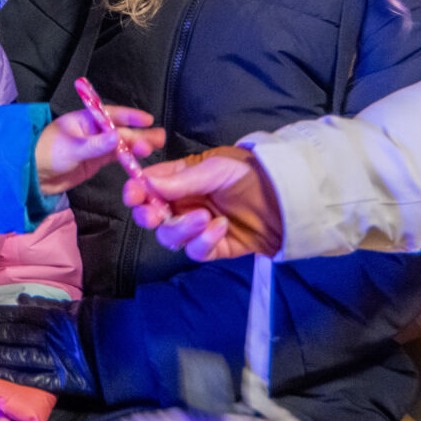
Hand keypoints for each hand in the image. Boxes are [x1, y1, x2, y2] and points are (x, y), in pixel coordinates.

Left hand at [0, 297, 90, 394]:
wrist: (121, 349)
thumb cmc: (93, 326)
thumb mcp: (70, 308)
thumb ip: (43, 304)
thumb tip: (19, 300)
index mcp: (50, 317)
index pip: (13, 315)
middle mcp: (48, 336)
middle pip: (9, 334)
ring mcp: (53, 358)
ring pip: (15, 354)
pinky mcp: (61, 379)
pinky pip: (34, 377)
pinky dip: (15, 376)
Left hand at [35, 105, 163, 196]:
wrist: (32, 176)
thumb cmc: (46, 154)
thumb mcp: (72, 148)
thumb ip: (95, 145)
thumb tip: (117, 138)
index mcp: (84, 119)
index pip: (111, 114)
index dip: (130, 117)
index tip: (148, 119)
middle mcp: (92, 131)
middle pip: (119, 131)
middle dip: (138, 135)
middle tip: (158, 138)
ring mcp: (94, 146)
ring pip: (120, 144)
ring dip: (136, 146)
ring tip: (154, 147)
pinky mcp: (94, 161)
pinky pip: (114, 157)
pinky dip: (127, 158)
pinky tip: (139, 159)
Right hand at [124, 145, 284, 260]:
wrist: (286, 198)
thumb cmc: (250, 173)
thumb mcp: (216, 168)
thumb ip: (182, 180)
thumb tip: (148, 184)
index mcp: (179, 179)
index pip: (148, 185)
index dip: (136, 191)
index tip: (134, 195)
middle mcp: (183, 203)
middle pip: (151, 216)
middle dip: (149, 216)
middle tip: (156, 214)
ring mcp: (196, 227)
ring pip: (170, 236)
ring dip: (181, 229)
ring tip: (204, 218)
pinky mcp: (212, 247)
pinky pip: (195, 251)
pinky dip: (203, 241)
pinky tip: (221, 227)